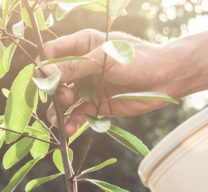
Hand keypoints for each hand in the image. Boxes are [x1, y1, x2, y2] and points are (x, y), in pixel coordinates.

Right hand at [42, 30, 175, 135]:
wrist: (165, 79)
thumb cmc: (137, 60)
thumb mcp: (103, 60)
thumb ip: (74, 67)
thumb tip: (43, 72)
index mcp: (83, 45)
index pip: (53, 52)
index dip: (45, 65)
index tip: (42, 77)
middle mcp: (82, 66)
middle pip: (55, 79)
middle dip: (53, 92)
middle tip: (62, 98)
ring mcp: (88, 87)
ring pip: (63, 101)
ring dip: (58, 111)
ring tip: (59, 120)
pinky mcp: (96, 106)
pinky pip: (77, 115)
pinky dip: (71, 123)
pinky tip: (69, 130)